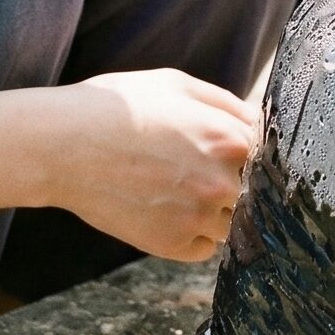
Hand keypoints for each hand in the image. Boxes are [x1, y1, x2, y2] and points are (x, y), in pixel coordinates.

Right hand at [46, 69, 258, 261]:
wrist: (63, 145)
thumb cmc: (117, 107)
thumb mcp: (177, 85)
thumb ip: (225, 104)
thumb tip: (256, 120)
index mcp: (230, 139)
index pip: (270, 155)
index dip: (253, 152)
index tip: (234, 152)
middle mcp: (222, 182)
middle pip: (255, 193)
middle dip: (237, 183)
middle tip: (200, 171)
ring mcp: (198, 218)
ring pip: (232, 224)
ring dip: (217, 212)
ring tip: (180, 189)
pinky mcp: (172, 245)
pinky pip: (204, 248)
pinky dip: (194, 235)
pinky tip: (169, 211)